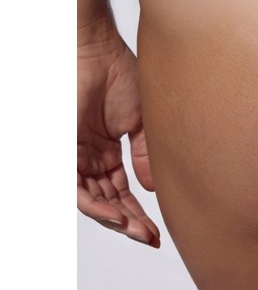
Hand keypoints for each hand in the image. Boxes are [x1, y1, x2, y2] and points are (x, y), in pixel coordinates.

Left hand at [78, 21, 159, 246]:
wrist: (97, 51)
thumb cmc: (119, 74)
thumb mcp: (142, 122)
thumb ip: (145, 155)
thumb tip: (154, 188)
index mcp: (108, 152)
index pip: (123, 191)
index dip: (140, 212)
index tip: (160, 229)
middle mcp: (91, 159)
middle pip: (110, 201)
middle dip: (131, 223)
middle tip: (153, 237)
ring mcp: (77, 158)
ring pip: (93, 201)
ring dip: (116, 220)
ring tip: (140, 232)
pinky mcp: (66, 153)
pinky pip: (76, 190)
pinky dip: (96, 206)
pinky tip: (116, 217)